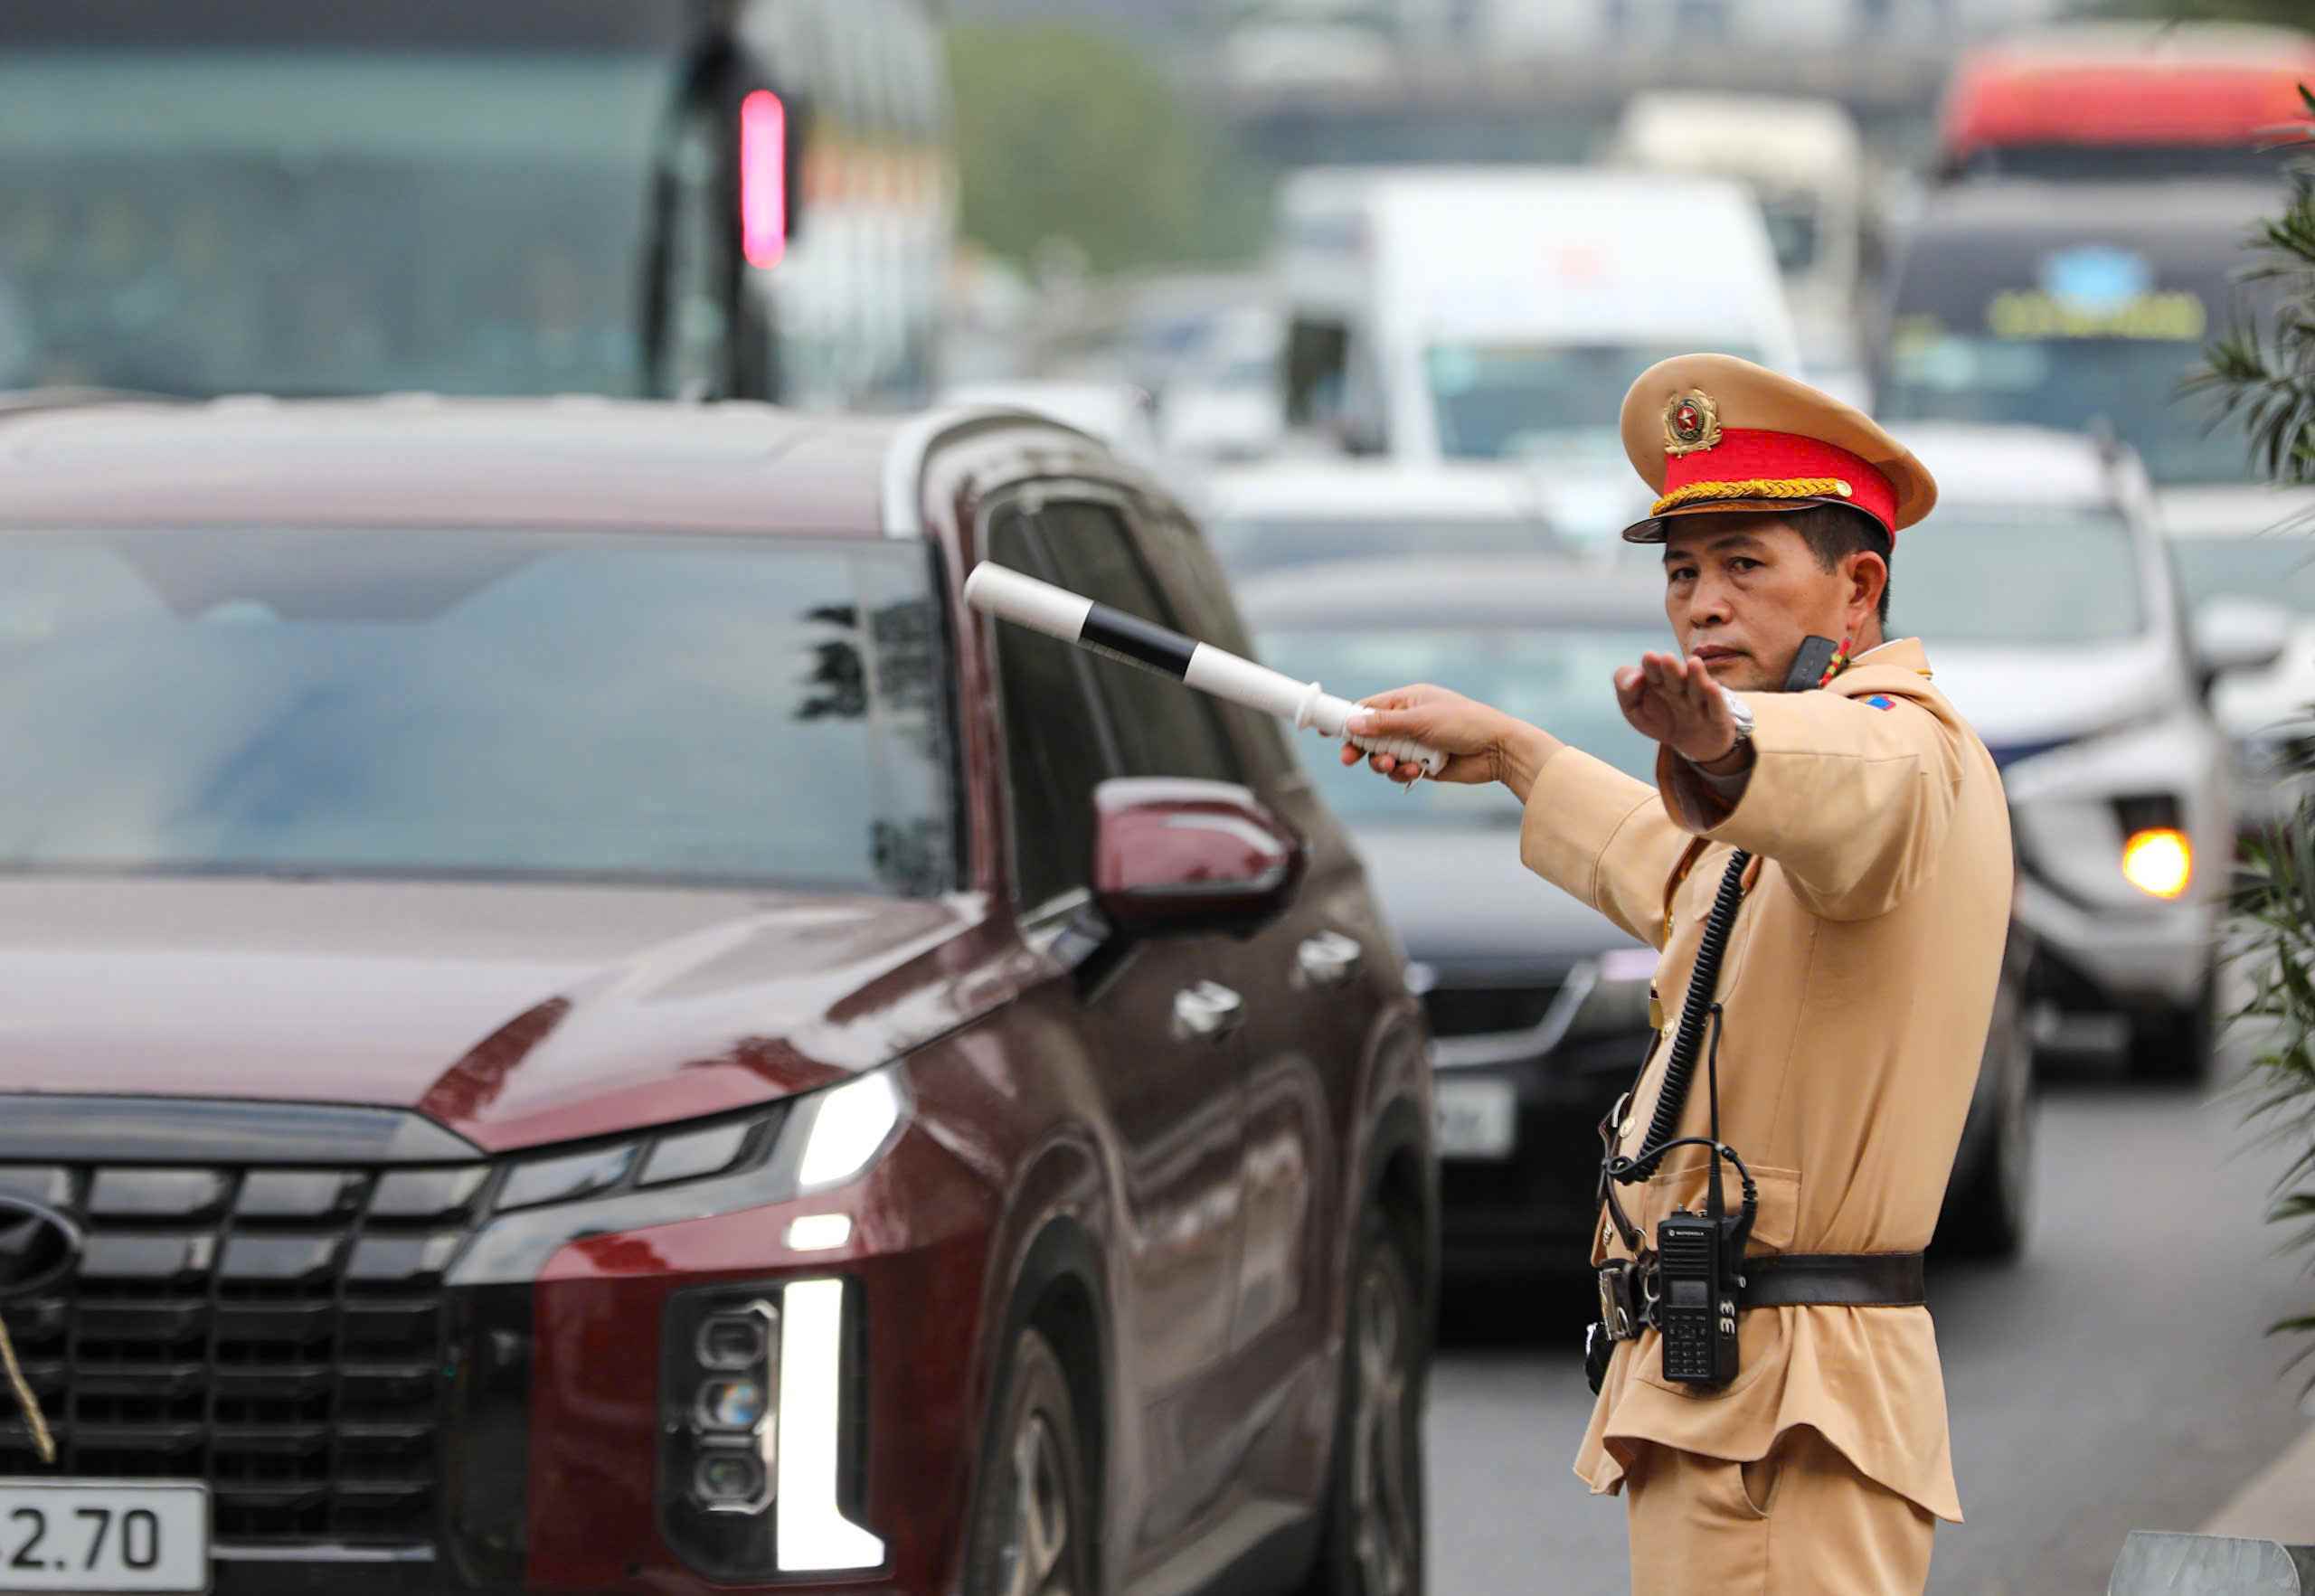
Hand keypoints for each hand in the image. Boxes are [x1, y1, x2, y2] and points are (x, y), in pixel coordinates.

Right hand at [1340, 684, 1529, 786]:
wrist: (1497, 750)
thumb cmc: (1464, 723)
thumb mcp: (1420, 720)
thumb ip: (1384, 724)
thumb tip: (1352, 723)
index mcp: (1407, 700)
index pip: (1369, 708)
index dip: (1348, 719)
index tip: (1327, 730)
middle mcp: (1409, 720)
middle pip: (1371, 735)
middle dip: (1361, 748)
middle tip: (1349, 758)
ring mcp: (1415, 743)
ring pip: (1383, 757)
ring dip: (1384, 763)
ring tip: (1394, 766)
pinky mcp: (1423, 764)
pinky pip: (1400, 771)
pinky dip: (1402, 773)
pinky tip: (1416, 772)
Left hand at [1614, 652, 1740, 766]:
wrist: (1693, 743)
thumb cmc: (1661, 721)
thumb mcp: (1634, 710)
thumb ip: (1627, 692)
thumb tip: (1635, 679)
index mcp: (1660, 682)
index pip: (1653, 672)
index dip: (1651, 666)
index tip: (1648, 658)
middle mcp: (1681, 688)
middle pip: (1676, 678)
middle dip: (1670, 669)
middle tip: (1666, 659)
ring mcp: (1699, 702)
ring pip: (1697, 689)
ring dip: (1695, 676)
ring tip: (1693, 662)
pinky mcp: (1717, 717)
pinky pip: (1716, 707)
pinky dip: (1714, 698)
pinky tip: (1712, 686)